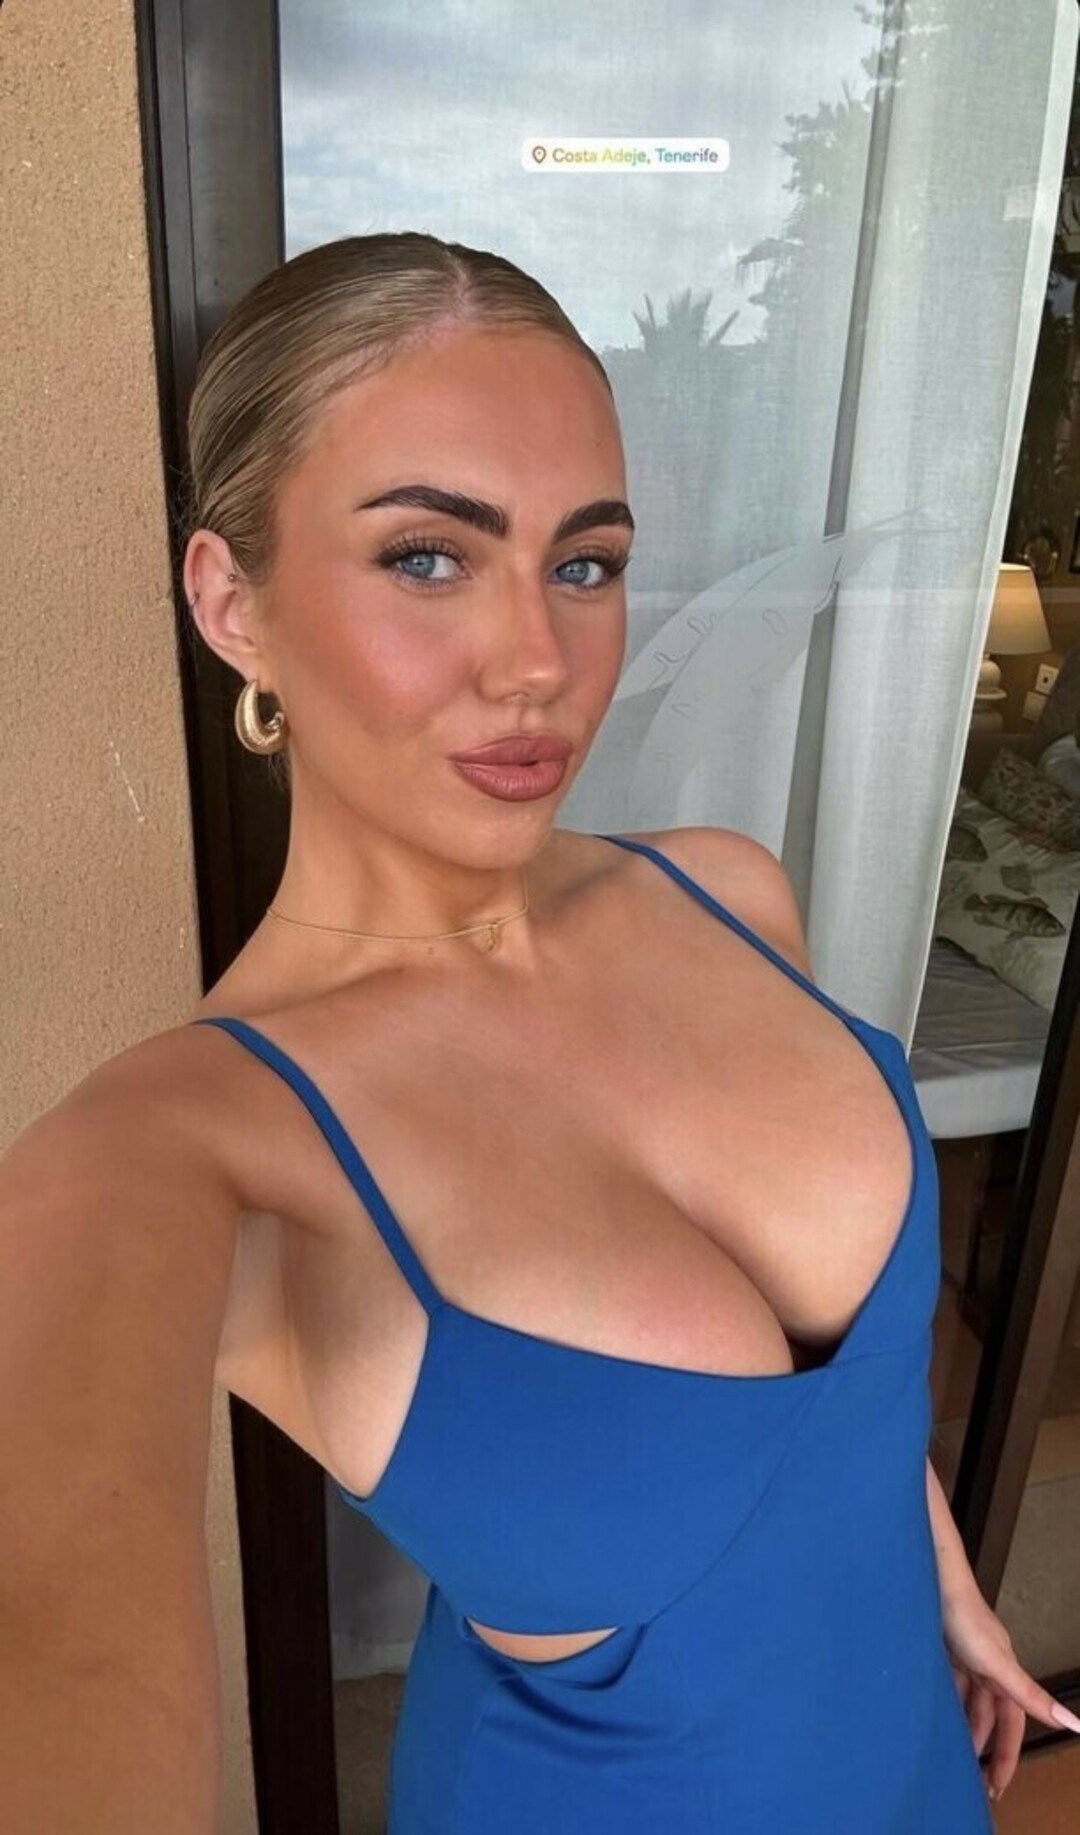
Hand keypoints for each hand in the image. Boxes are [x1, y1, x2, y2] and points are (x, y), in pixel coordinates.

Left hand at [940, 1578, 1079, 1803]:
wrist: (931, 1580)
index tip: (998, 1784)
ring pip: (966, 1701)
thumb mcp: (998, 1663)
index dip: (1007, 1754)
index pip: (1010, 1723)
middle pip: (988, 1716)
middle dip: (984, 1746)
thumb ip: (1031, 1695)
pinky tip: (931, 1715)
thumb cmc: (964, 1618)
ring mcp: (963, 1657)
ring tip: (950, 1754)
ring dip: (961, 1726)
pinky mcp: (941, 1649)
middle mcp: (986, 1666)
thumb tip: (1074, 1724)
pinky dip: (942, 1702)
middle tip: (974, 1778)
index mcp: (1003, 1673)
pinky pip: (946, 1685)